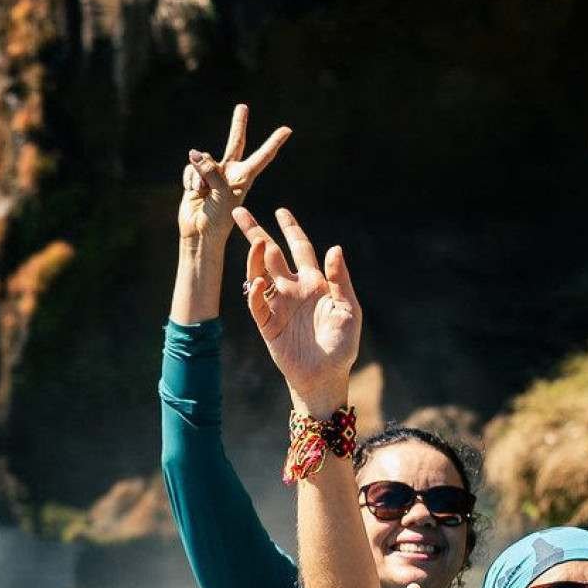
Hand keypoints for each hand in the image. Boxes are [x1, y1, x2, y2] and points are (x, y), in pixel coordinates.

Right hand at [178, 103, 291, 251]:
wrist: (199, 234)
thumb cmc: (218, 220)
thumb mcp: (221, 193)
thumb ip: (211, 170)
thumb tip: (194, 153)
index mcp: (244, 177)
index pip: (263, 156)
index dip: (274, 142)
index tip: (288, 130)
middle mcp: (230, 172)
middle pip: (236, 143)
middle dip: (238, 125)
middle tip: (243, 106)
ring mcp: (212, 174)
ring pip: (204, 160)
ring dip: (201, 176)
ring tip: (203, 193)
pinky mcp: (195, 178)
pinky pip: (190, 169)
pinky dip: (190, 180)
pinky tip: (193, 192)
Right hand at [237, 205, 358, 411]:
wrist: (326, 376)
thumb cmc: (342, 344)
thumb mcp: (348, 309)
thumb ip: (340, 279)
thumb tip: (334, 248)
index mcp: (314, 283)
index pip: (299, 248)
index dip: (290, 229)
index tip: (280, 212)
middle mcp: (293, 289)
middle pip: (270, 255)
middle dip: (255, 233)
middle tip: (239, 212)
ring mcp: (278, 306)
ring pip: (260, 274)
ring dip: (256, 259)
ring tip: (258, 244)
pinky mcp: (267, 324)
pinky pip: (257, 304)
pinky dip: (256, 292)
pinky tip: (260, 283)